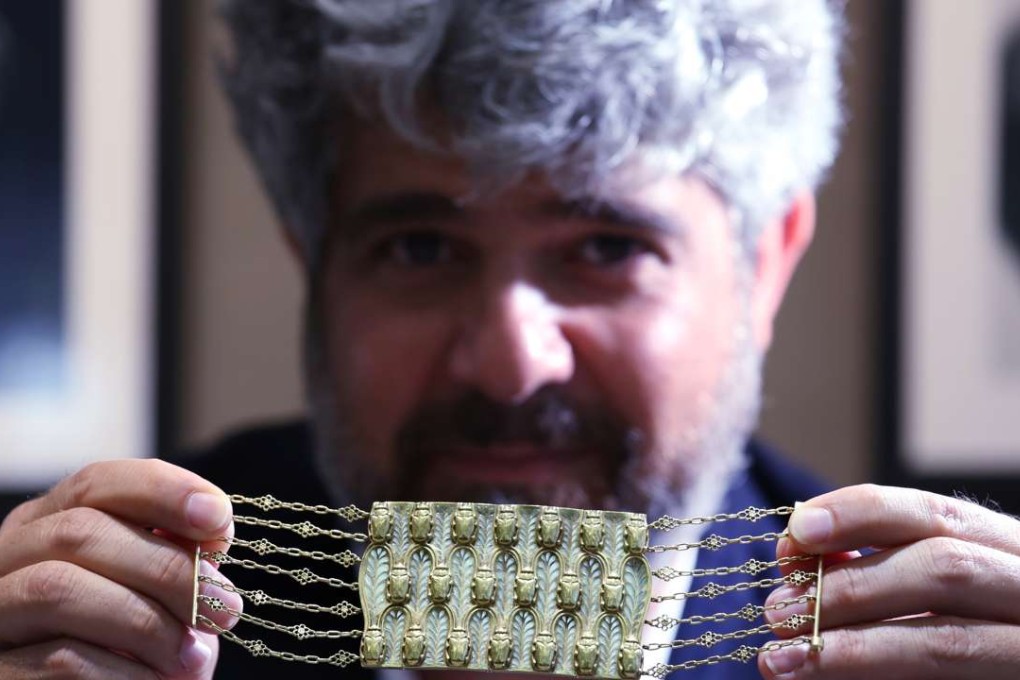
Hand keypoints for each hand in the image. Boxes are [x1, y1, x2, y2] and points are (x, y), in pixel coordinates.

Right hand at [0, 459, 242, 678]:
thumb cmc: (142, 658)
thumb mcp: (164, 600)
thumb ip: (176, 557)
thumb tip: (212, 522)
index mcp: (48, 529)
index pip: (97, 484)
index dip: (164, 491)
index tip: (220, 518)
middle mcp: (5, 563)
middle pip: (79, 532)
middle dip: (166, 568)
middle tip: (223, 610)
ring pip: (59, 588)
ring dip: (146, 622)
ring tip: (192, 659)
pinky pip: (59, 659)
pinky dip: (125, 672)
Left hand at [757, 483, 1019, 678]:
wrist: (989, 673)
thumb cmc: (952, 630)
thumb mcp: (918, 589)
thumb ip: (869, 568)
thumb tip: (794, 555)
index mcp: (1007, 551)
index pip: (933, 514)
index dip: (859, 514)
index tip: (796, 531)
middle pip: (943, 569)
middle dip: (851, 587)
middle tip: (778, 612)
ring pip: (947, 642)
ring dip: (854, 649)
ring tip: (783, 661)